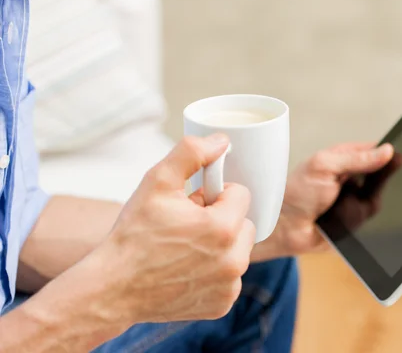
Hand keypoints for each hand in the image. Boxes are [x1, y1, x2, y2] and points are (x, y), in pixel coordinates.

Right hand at [87, 134, 255, 322]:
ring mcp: (229, 286)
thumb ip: (191, 153)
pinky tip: (188, 270)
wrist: (112, 288)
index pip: (241, 193)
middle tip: (189, 225)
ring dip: (221, 245)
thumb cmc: (134, 234)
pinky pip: (231, 277)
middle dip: (222, 219)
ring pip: (239, 250)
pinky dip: (216, 272)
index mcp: (223, 227)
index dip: (216, 194)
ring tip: (186, 247)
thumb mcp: (157, 182)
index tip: (193, 203)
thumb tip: (222, 140)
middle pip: (244, 223)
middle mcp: (234, 260)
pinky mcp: (222, 305)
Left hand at [255, 142, 393, 259]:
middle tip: (360, 185)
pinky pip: (370, 219)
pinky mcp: (354, 220)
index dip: (387, 152)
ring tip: (342, 205)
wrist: (285, 228)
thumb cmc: (296, 193)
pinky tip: (344, 218)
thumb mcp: (324, 166)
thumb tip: (386, 150)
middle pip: (381, 175)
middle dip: (378, 181)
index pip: (374, 150)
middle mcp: (350, 177)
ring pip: (378, 198)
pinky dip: (361, 217)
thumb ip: (355, 158)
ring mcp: (353, 199)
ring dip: (364, 201)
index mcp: (342, 158)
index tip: (399, 154)